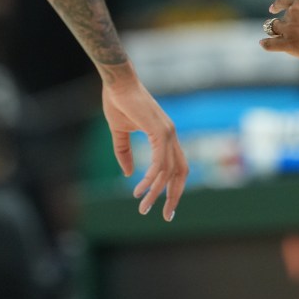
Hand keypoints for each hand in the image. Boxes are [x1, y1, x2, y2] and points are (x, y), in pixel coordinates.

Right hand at [102, 73, 187, 220]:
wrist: (117, 82)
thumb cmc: (118, 102)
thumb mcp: (119, 133)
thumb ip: (124, 153)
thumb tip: (129, 174)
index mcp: (166, 135)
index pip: (177, 166)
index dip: (173, 186)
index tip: (166, 205)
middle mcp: (171, 135)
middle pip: (181, 172)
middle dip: (174, 195)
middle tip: (166, 216)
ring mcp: (168, 132)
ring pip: (168, 171)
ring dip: (157, 191)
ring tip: (143, 206)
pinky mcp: (159, 131)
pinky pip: (159, 162)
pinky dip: (151, 178)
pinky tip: (140, 189)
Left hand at [261, 0, 298, 62]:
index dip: (277, 4)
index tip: (273, 9)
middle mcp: (292, 12)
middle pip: (281, 16)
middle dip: (284, 22)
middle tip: (290, 28)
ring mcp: (289, 29)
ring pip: (274, 28)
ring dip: (276, 31)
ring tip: (278, 36)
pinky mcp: (288, 44)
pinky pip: (270, 44)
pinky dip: (266, 44)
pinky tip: (263, 43)